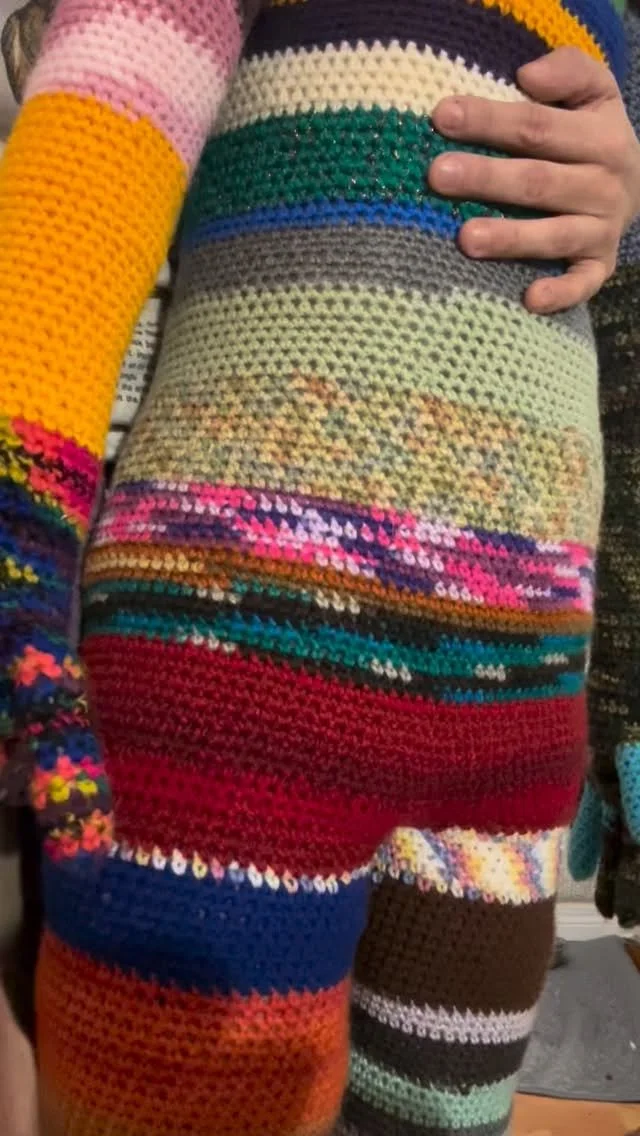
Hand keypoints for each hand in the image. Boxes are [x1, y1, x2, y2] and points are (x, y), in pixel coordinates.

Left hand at [429, 48, 639, 312]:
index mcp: (601, 138)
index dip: (490, 121)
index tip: (442, 116)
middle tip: (438, 176)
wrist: (639, 184)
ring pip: (553, 235)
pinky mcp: (599, 265)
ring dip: (510, 238)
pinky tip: (528, 299)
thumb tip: (526, 74)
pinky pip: (582, 284)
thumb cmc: (591, 134)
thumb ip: (568, 71)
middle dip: (487, 178)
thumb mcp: (594, 92)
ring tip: (465, 239)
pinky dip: (559, 294)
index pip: (537, 127)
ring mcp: (601, 229)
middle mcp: (603, 186)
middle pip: (537, 182)